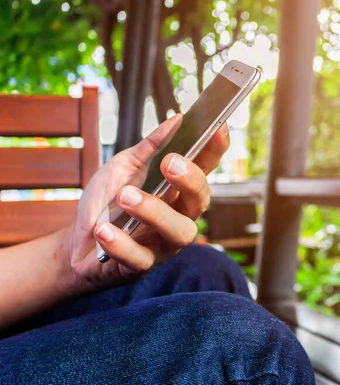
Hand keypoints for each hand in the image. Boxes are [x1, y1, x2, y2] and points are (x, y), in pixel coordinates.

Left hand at [62, 114, 229, 293]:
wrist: (76, 241)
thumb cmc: (107, 202)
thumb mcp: (123, 167)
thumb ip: (149, 147)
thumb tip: (176, 120)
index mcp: (177, 190)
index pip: (204, 169)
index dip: (215, 150)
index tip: (219, 128)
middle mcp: (179, 216)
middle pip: (201, 200)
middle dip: (190, 180)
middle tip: (170, 163)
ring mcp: (164, 243)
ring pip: (180, 232)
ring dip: (155, 212)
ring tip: (125, 197)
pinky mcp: (142, 265)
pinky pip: (141, 258)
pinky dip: (121, 243)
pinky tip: (103, 229)